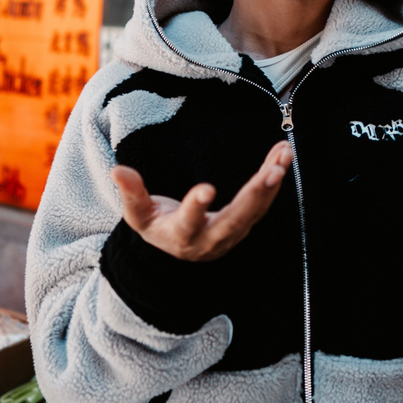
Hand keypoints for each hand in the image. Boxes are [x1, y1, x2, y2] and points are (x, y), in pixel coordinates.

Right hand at [110, 142, 293, 261]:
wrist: (178, 249)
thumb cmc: (156, 226)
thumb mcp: (138, 214)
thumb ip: (131, 194)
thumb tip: (117, 170)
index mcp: (180, 235)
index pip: (188, 224)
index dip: (196, 208)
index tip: (206, 189)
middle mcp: (210, 239)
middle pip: (235, 219)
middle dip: (255, 195)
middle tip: (272, 171)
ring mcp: (232, 233)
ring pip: (256, 210)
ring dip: (272, 182)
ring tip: (284, 154)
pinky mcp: (246, 224)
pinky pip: (264, 202)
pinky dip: (274, 179)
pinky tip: (283, 155)